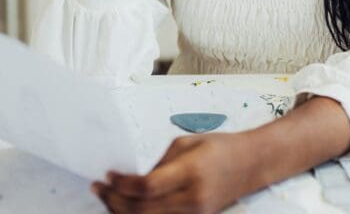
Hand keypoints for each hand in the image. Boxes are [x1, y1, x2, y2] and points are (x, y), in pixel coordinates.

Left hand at [92, 133, 259, 213]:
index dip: (122, 184)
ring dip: (122, 211)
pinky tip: (126, 207)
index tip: (108, 175)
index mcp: (191, 172)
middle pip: (143, 210)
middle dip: (114, 200)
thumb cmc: (220, 147)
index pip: (147, 187)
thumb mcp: (186, 143)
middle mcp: (193, 198)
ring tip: (107, 198)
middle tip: (98, 187)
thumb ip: (159, 161)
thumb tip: (131, 175)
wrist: (251, 164)